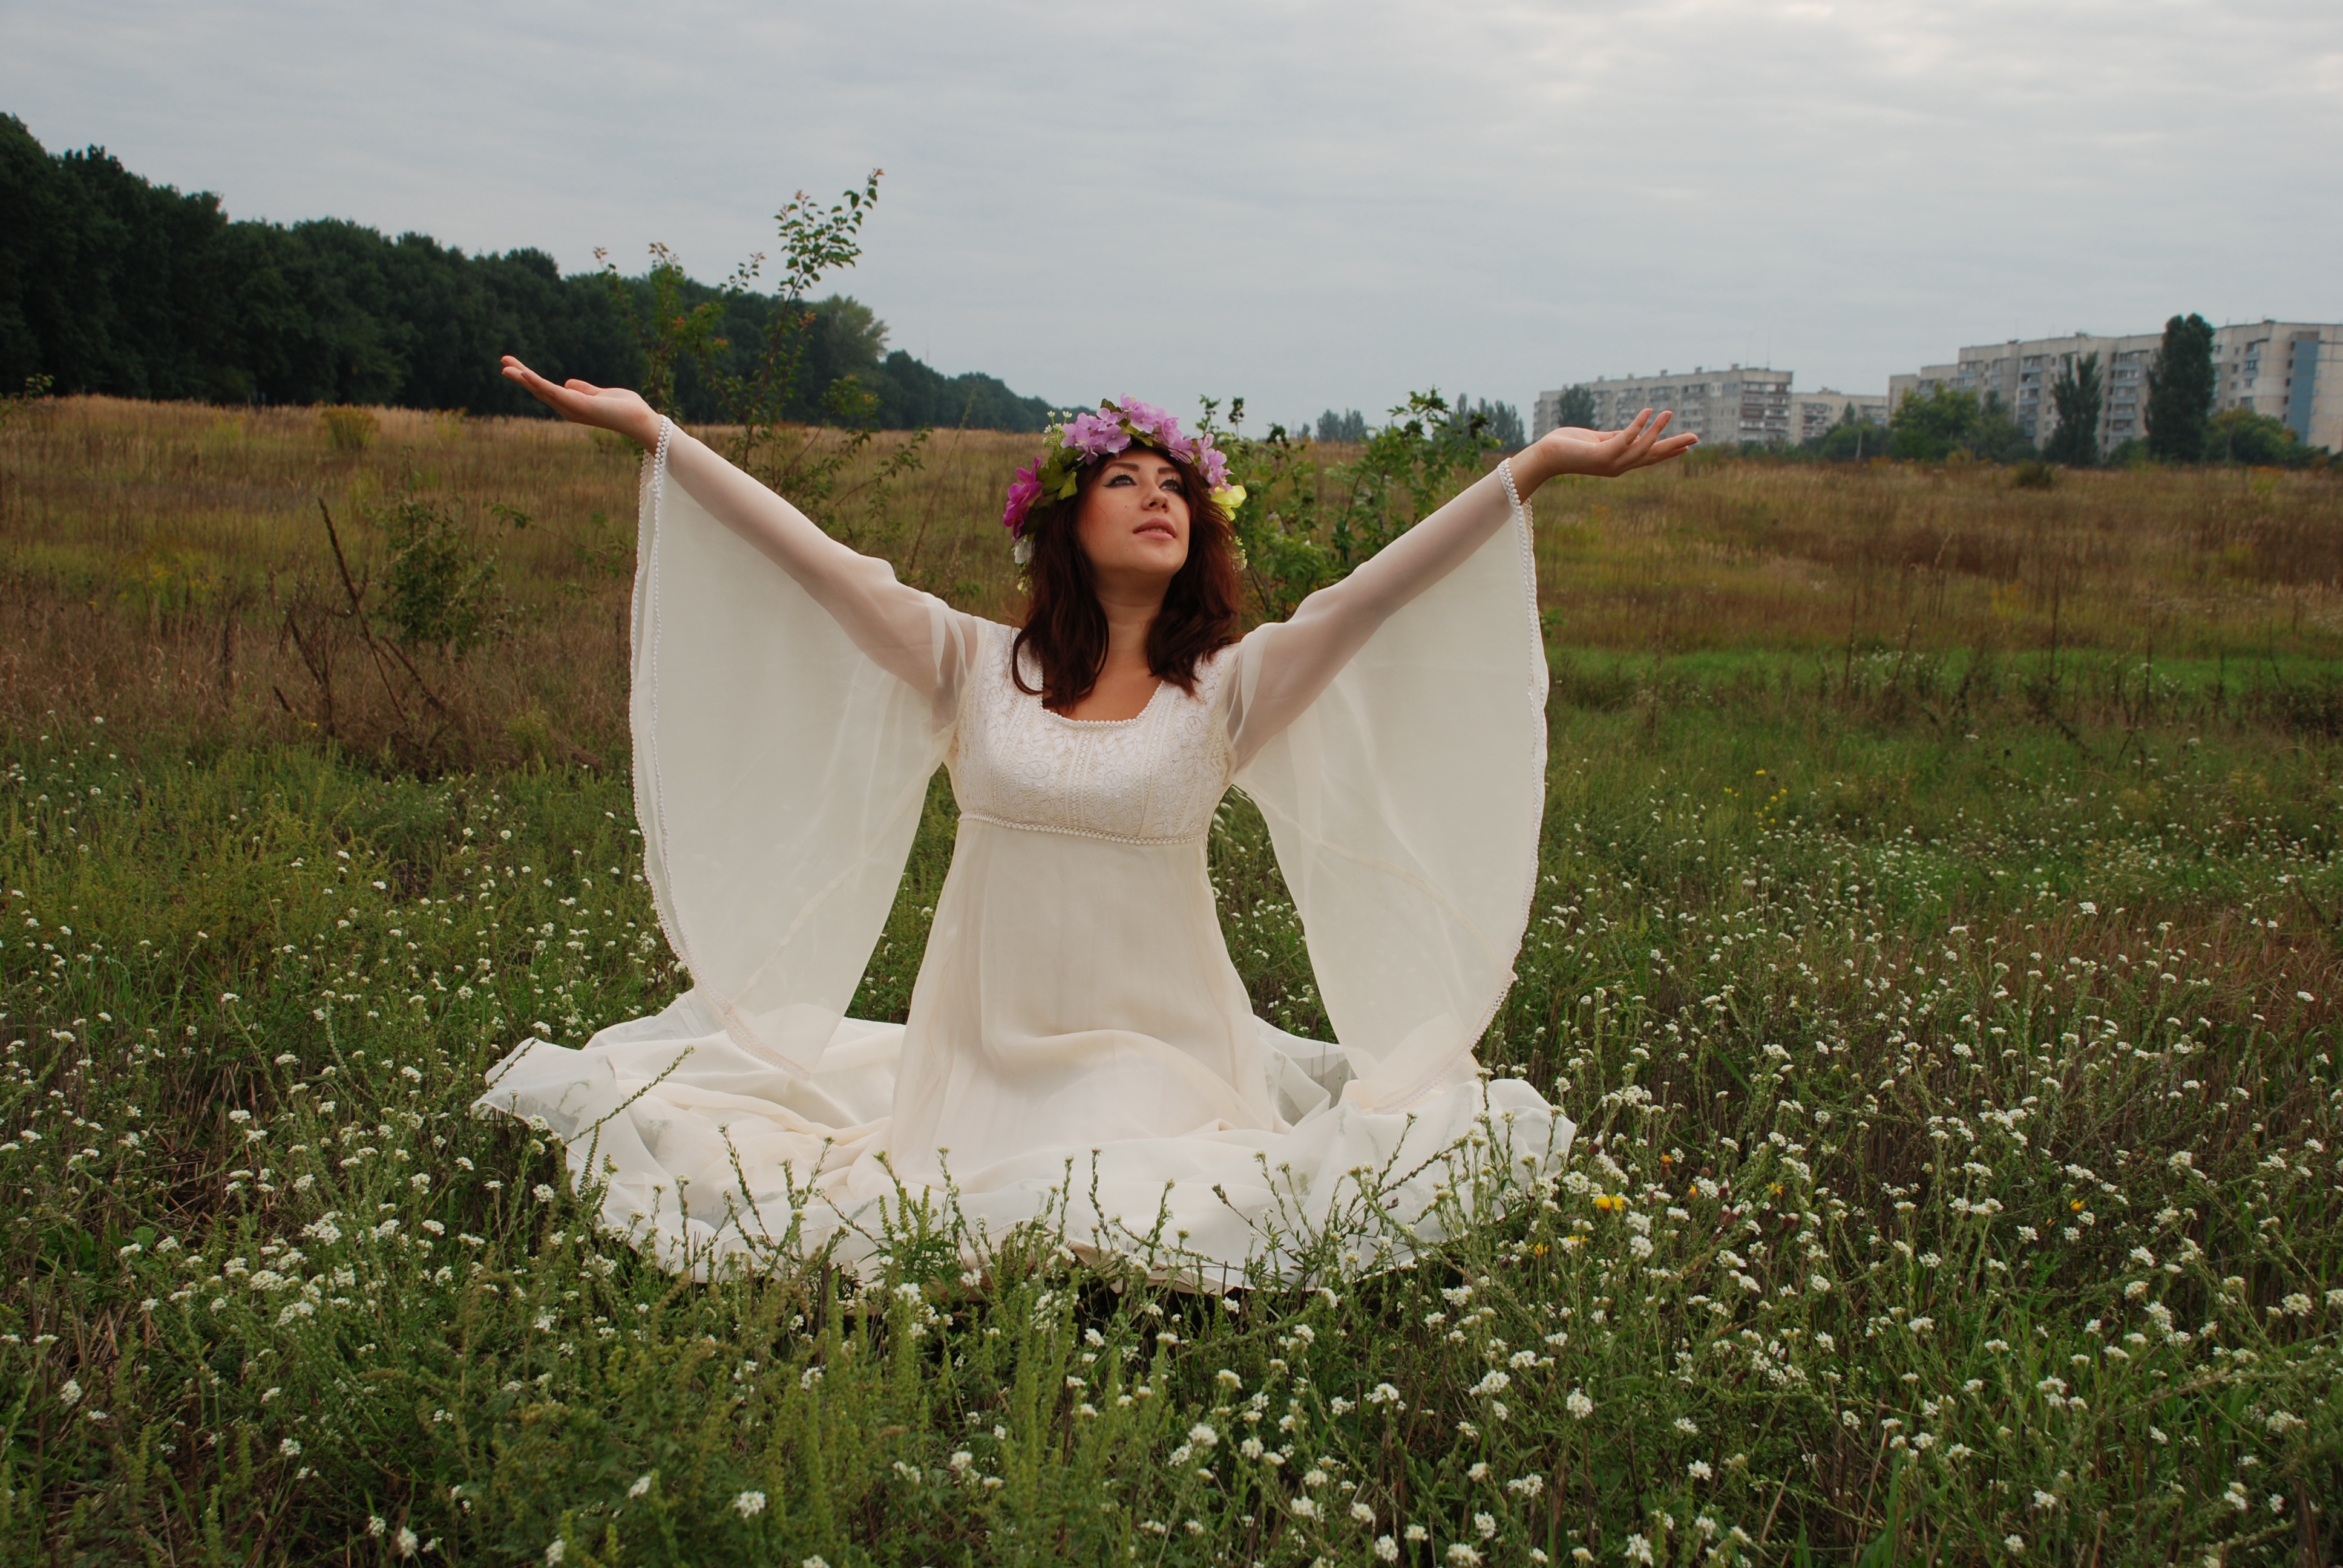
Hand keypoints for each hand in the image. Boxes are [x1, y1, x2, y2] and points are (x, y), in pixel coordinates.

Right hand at [500, 356, 662, 447]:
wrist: (640, 419)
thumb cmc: (625, 409)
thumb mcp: (600, 393)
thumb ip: (584, 389)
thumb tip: (567, 383)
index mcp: (572, 405)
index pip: (546, 389)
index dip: (531, 378)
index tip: (516, 366)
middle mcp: (568, 409)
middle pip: (539, 390)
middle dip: (521, 376)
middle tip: (502, 363)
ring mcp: (571, 408)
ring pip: (542, 390)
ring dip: (524, 378)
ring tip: (506, 366)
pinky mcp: (578, 405)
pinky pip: (554, 392)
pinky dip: (539, 383)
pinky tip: (526, 374)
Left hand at [1512, 408, 1697, 491]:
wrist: (1546, 455)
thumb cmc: (1568, 446)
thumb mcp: (1597, 440)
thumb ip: (1614, 437)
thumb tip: (1631, 431)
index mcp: (1618, 462)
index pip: (1648, 457)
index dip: (1668, 451)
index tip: (1687, 446)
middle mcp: (1618, 466)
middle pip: (1652, 456)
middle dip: (1674, 446)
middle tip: (1696, 438)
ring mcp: (1611, 462)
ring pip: (1643, 448)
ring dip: (1657, 430)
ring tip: (1669, 412)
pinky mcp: (1602, 454)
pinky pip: (1626, 437)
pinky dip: (1638, 425)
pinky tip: (1648, 411)